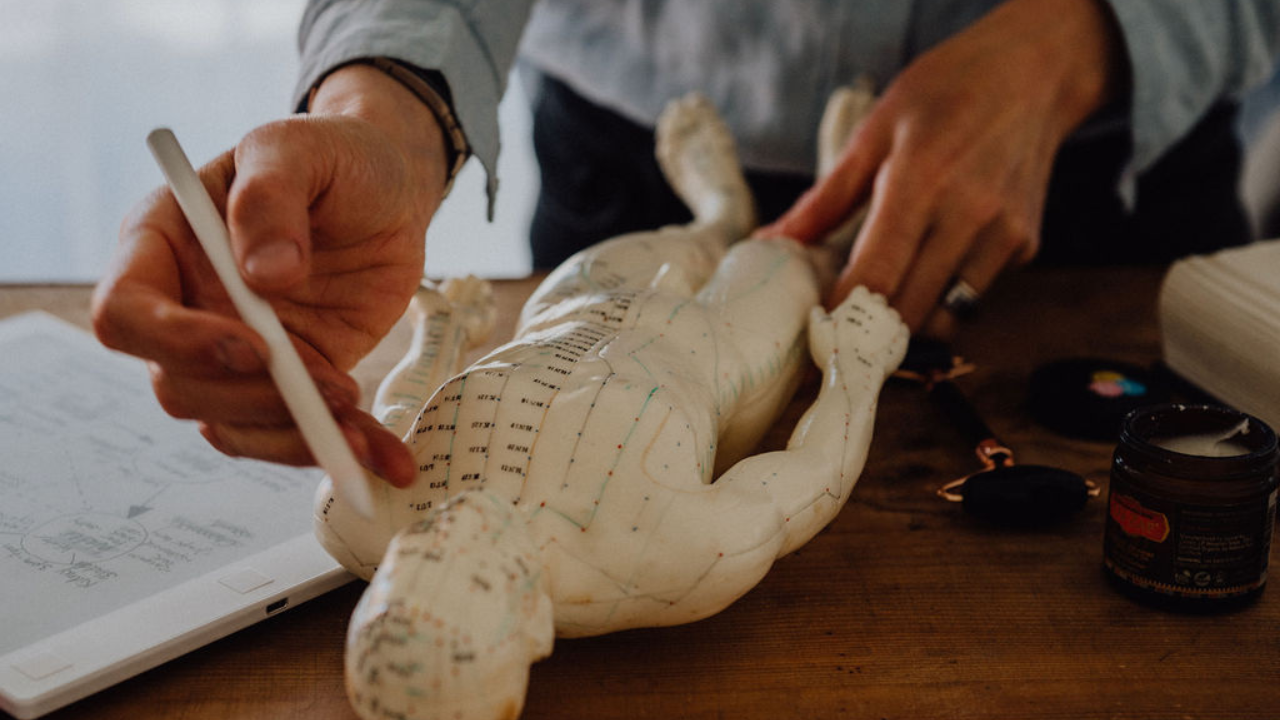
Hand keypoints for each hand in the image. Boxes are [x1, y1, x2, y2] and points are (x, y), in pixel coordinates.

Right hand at [92, 64, 452, 485]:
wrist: (386, 188)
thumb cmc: (330, 158)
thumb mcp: (300, 148)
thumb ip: (272, 197)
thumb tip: (265, 274)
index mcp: (163, 245)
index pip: (125, 313)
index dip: (177, 343)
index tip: (252, 347)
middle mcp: (188, 309)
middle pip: (180, 386)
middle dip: (254, 398)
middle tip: (333, 386)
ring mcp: (238, 352)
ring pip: (233, 425)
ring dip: (294, 435)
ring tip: (360, 427)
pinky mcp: (292, 379)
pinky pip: (295, 430)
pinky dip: (341, 448)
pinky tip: (387, 458)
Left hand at [761, 0, 1121, 336]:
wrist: (1034, 71)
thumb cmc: (945, 92)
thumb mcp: (876, 132)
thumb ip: (826, 198)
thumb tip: (772, 242)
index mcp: (920, 183)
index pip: (877, 278)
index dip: (844, 318)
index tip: (818, 335)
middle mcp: (968, 215)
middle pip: (910, 311)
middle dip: (872, 331)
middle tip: (842, 330)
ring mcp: (1004, 234)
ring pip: (948, 316)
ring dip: (912, 320)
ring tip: (887, 298)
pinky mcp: (1025, 246)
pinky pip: (975, 293)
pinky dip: (947, 294)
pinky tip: (934, 262)